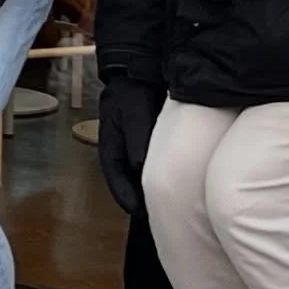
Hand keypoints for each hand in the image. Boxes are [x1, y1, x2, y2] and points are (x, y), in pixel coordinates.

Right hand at [97, 75, 165, 214]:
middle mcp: (121, 154)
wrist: (140, 72)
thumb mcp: (132, 111)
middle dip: (141, 201)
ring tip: (171, 205)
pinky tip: (178, 184)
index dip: (126, 197)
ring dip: (151, 190)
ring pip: (140, 178)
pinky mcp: (149, 149)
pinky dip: (161, 178)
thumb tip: (140, 166)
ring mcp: (134, 152)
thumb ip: (136, 137)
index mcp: (110, 148)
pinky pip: (153, 168)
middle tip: (159, 217)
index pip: (115, 179)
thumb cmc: (132, 91)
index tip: (141, 213)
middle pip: (128, 184)